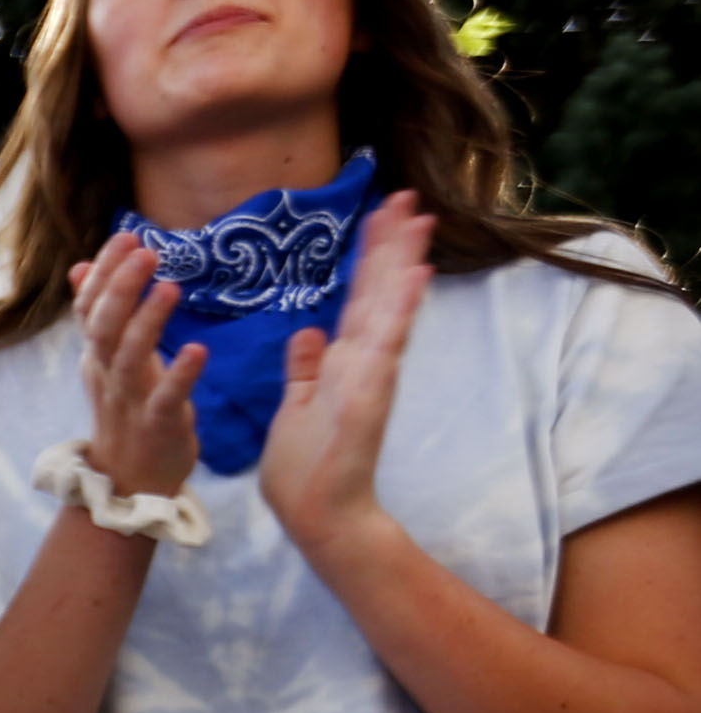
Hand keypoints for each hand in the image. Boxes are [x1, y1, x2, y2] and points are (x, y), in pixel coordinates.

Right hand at [64, 231, 206, 502]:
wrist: (128, 482)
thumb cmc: (126, 414)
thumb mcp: (106, 362)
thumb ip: (99, 316)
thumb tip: (81, 268)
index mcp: (97, 358)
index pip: (89, 308)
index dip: (104, 272)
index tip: (127, 236)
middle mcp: (107, 375)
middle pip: (103, 327)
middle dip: (120, 287)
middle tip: (144, 251)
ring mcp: (130, 401)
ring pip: (129, 358)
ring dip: (147, 322)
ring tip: (170, 287)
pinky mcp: (158, 425)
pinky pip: (166, 399)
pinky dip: (180, 374)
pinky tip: (198, 349)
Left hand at [261, 190, 430, 561]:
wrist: (316, 515)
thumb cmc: (304, 469)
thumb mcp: (295, 407)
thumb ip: (305, 370)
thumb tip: (308, 332)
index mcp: (343, 362)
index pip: (360, 297)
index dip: (370, 256)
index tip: (381, 213)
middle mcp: (364, 362)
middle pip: (380, 292)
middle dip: (391, 245)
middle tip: (406, 197)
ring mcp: (372, 376)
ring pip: (389, 309)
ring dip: (402, 264)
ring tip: (417, 220)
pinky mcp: (371, 396)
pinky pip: (387, 347)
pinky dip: (399, 311)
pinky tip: (411, 277)